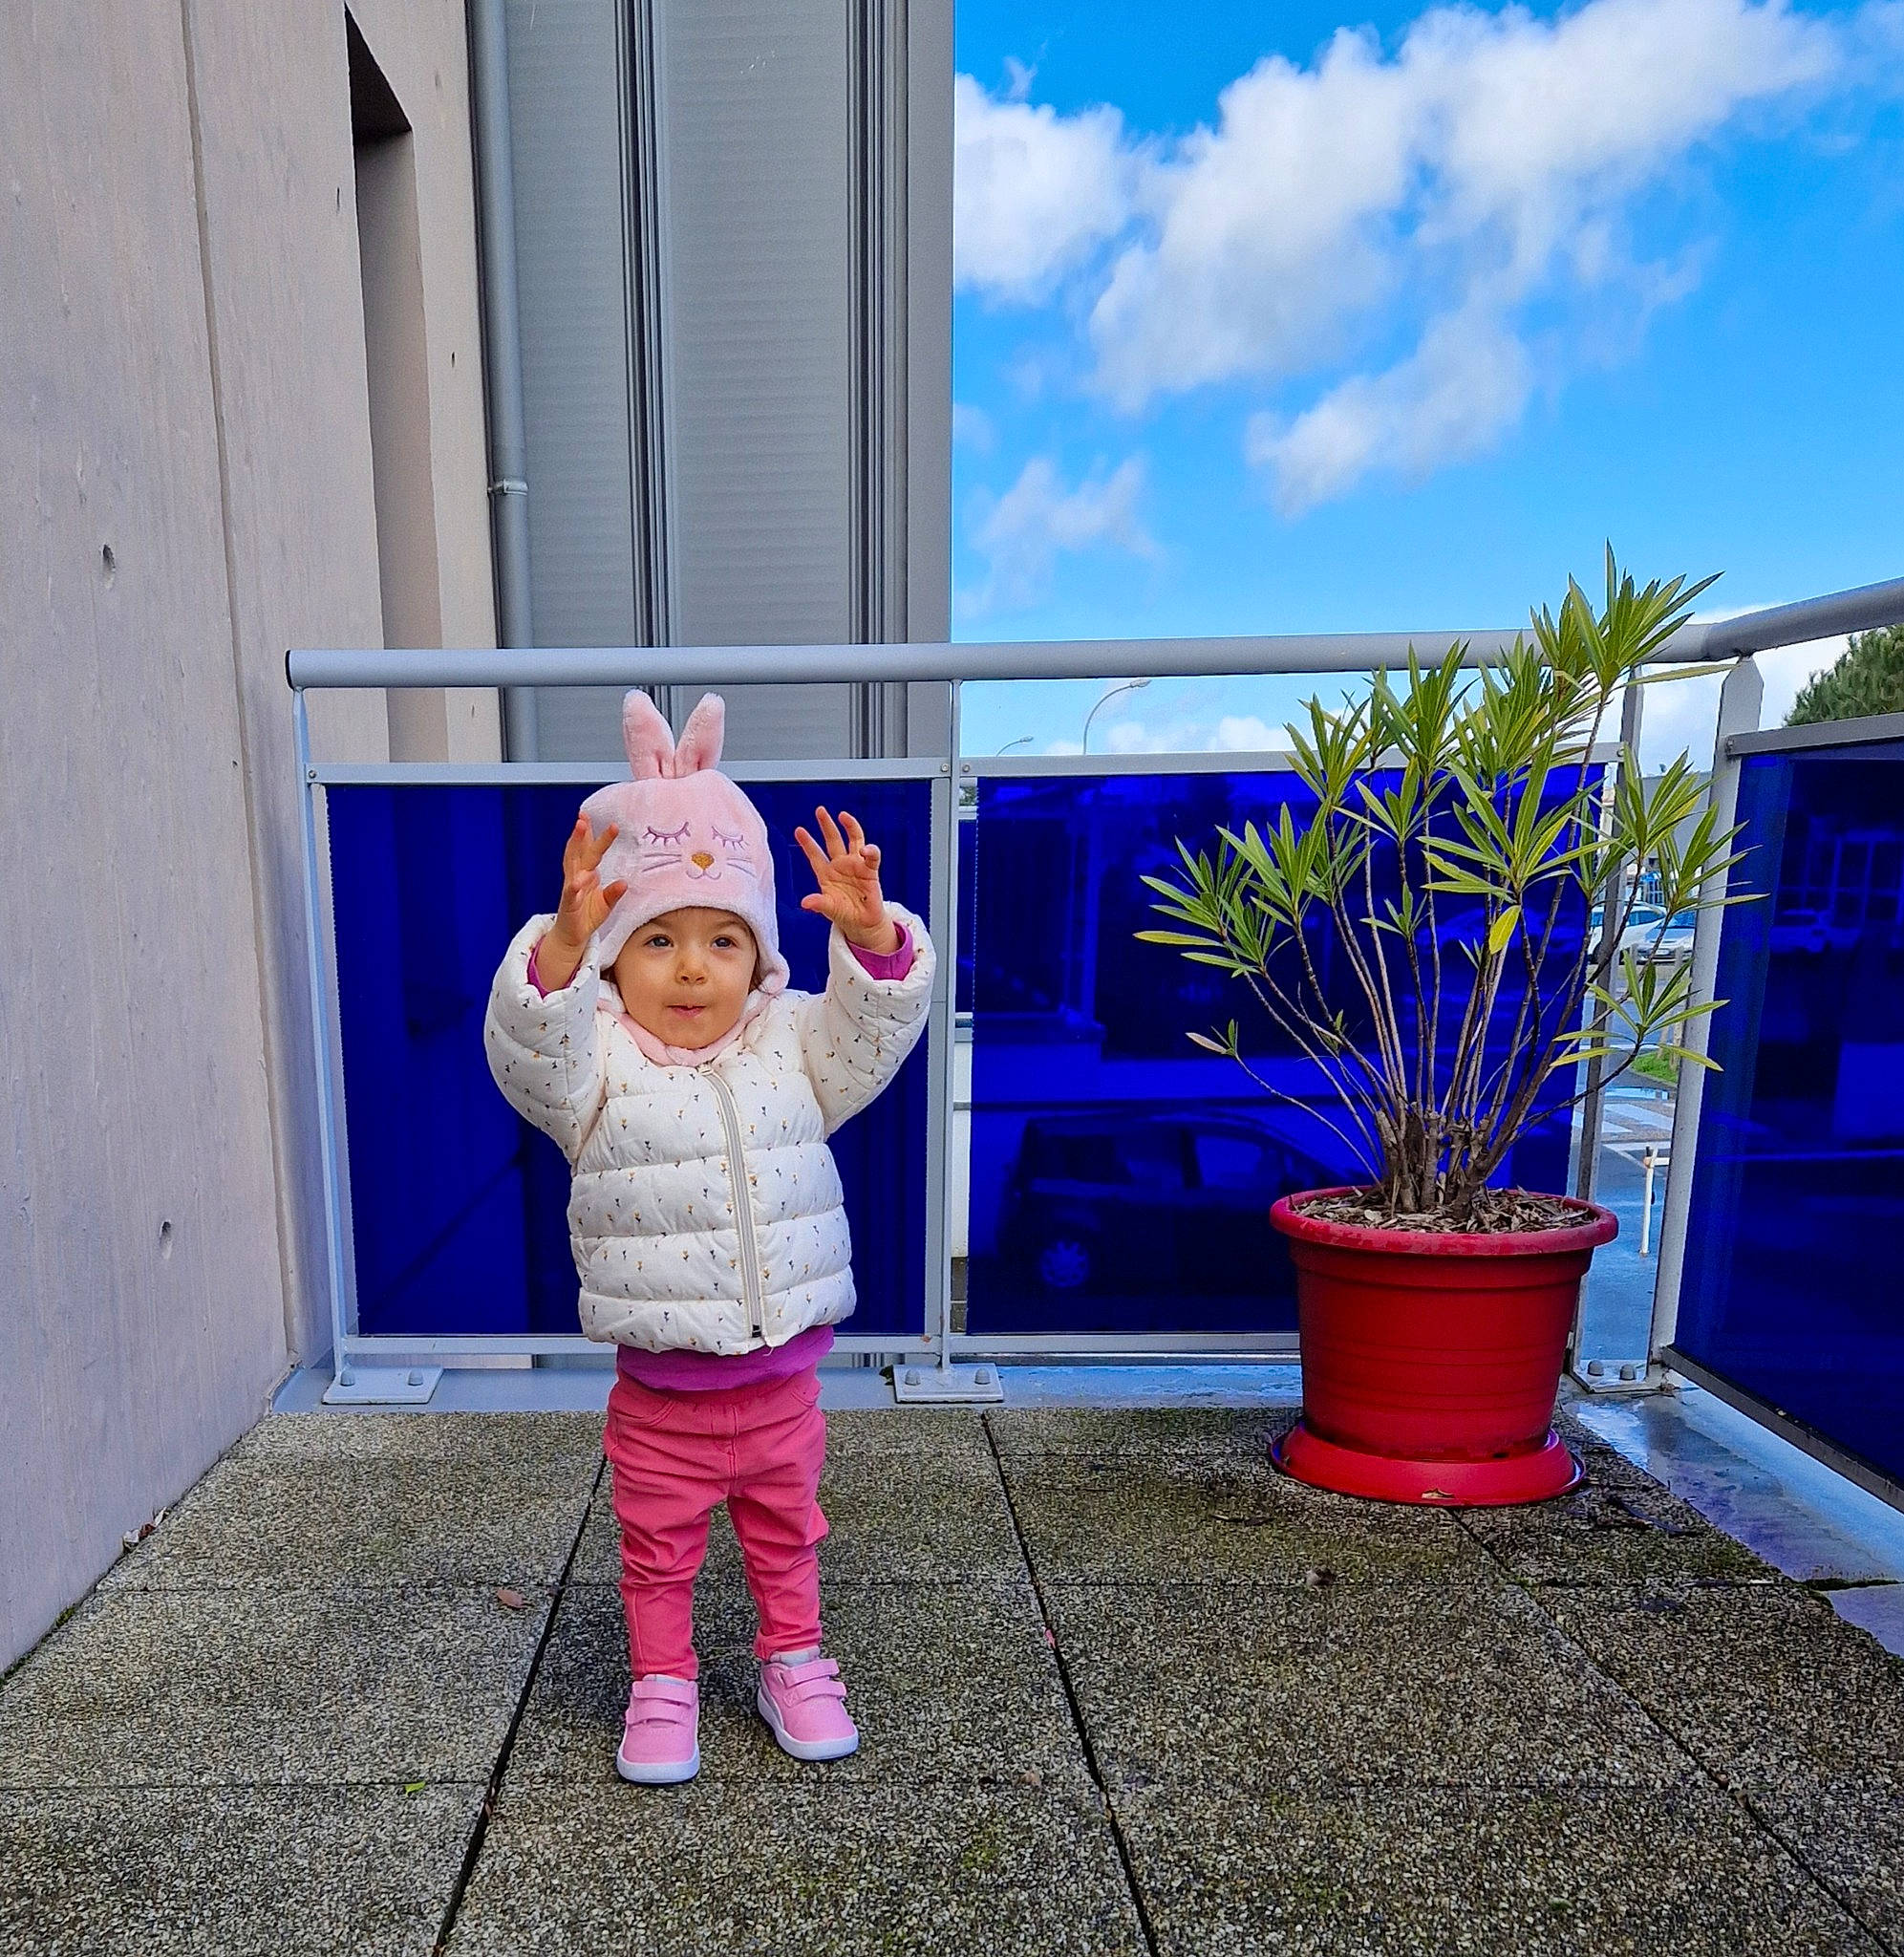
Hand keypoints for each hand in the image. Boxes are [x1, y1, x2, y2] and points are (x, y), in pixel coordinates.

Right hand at [540, 817, 627, 989]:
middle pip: (579, 852)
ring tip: (580, 831)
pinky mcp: (568, 905)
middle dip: (581, 834)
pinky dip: (575, 886)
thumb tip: (625, 882)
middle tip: (583, 818)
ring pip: (571, 865)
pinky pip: (571, 893)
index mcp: (586, 874)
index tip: (592, 816)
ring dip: (574, 846)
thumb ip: (614, 892)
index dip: (590, 835)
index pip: (589, 851)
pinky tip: (580, 879)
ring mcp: (570, 889)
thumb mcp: (606, 904)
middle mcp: (576, 877)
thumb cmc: (587, 915)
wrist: (572, 936)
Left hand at [795, 807, 897, 952]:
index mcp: (826, 875)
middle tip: (820, 810)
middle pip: (833, 841)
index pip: (815, 855)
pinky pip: (872, 857)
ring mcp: (856, 866)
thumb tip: (805, 902)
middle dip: (826, 826)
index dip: (807, 843)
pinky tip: (865, 850)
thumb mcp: (829, 909)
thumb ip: (819, 904)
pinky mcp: (870, 871)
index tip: (799, 830)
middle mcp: (840, 866)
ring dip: (849, 827)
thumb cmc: (844, 915)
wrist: (863, 923)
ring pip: (853, 840)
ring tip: (843, 815)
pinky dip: (870, 851)